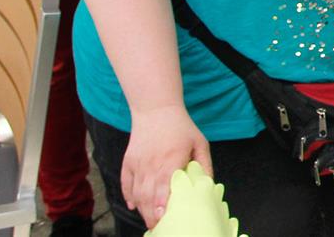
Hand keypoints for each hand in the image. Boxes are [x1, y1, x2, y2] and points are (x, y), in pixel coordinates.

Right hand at [120, 104, 210, 228]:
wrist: (156, 109)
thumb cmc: (181, 127)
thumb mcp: (199, 142)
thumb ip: (204, 164)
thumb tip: (208, 184)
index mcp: (171, 158)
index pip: (164, 184)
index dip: (161, 202)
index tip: (162, 216)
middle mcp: (152, 163)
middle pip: (148, 194)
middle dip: (152, 214)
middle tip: (159, 227)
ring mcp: (138, 163)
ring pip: (136, 192)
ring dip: (142, 209)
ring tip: (150, 221)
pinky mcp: (128, 162)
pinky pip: (125, 183)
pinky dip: (128, 196)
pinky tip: (133, 206)